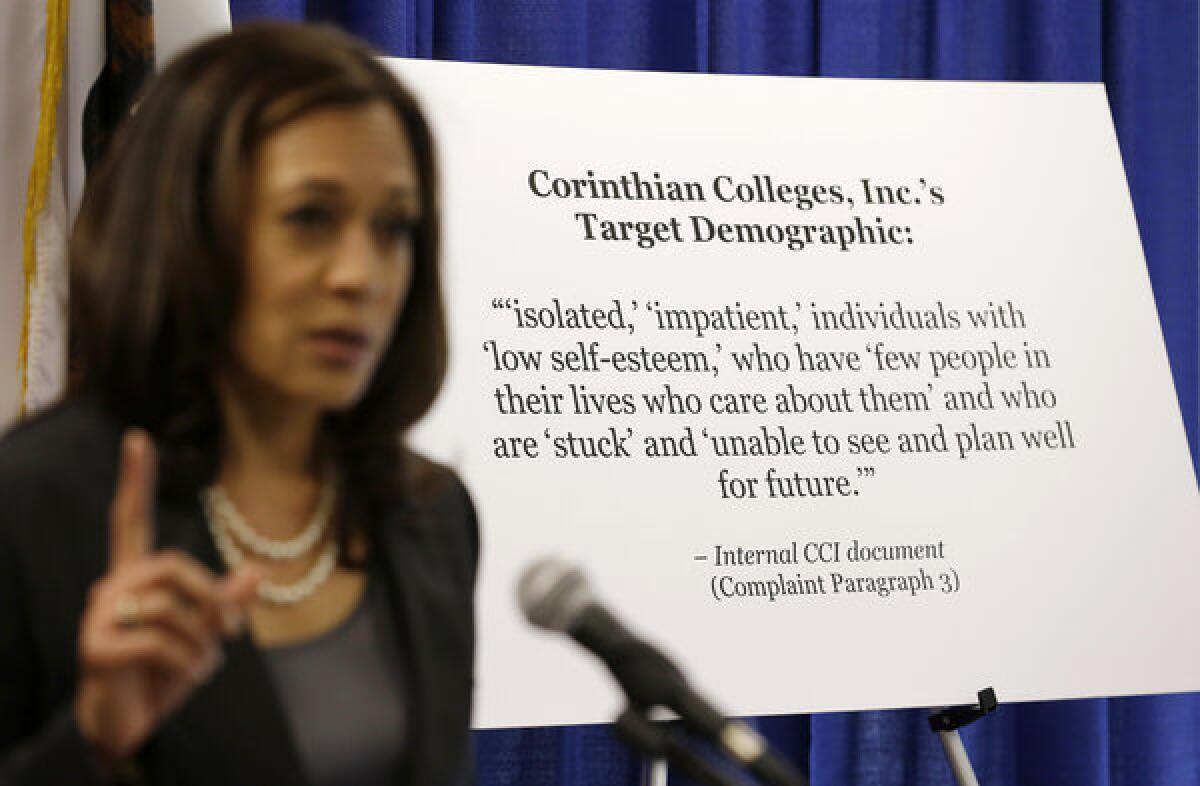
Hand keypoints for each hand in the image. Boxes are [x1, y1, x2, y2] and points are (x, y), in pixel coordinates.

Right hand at [73, 430, 259, 764]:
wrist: (129, 722)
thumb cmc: (166, 671)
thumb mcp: (205, 635)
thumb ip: (227, 603)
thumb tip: (255, 572)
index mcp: (136, 576)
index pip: (129, 518)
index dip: (135, 479)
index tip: (138, 437)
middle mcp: (111, 587)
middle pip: (174, 566)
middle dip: (212, 601)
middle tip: (228, 634)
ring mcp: (98, 616)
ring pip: (172, 608)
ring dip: (203, 643)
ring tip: (200, 665)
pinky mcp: (95, 647)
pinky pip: (159, 643)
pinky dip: (186, 663)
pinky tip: (183, 677)